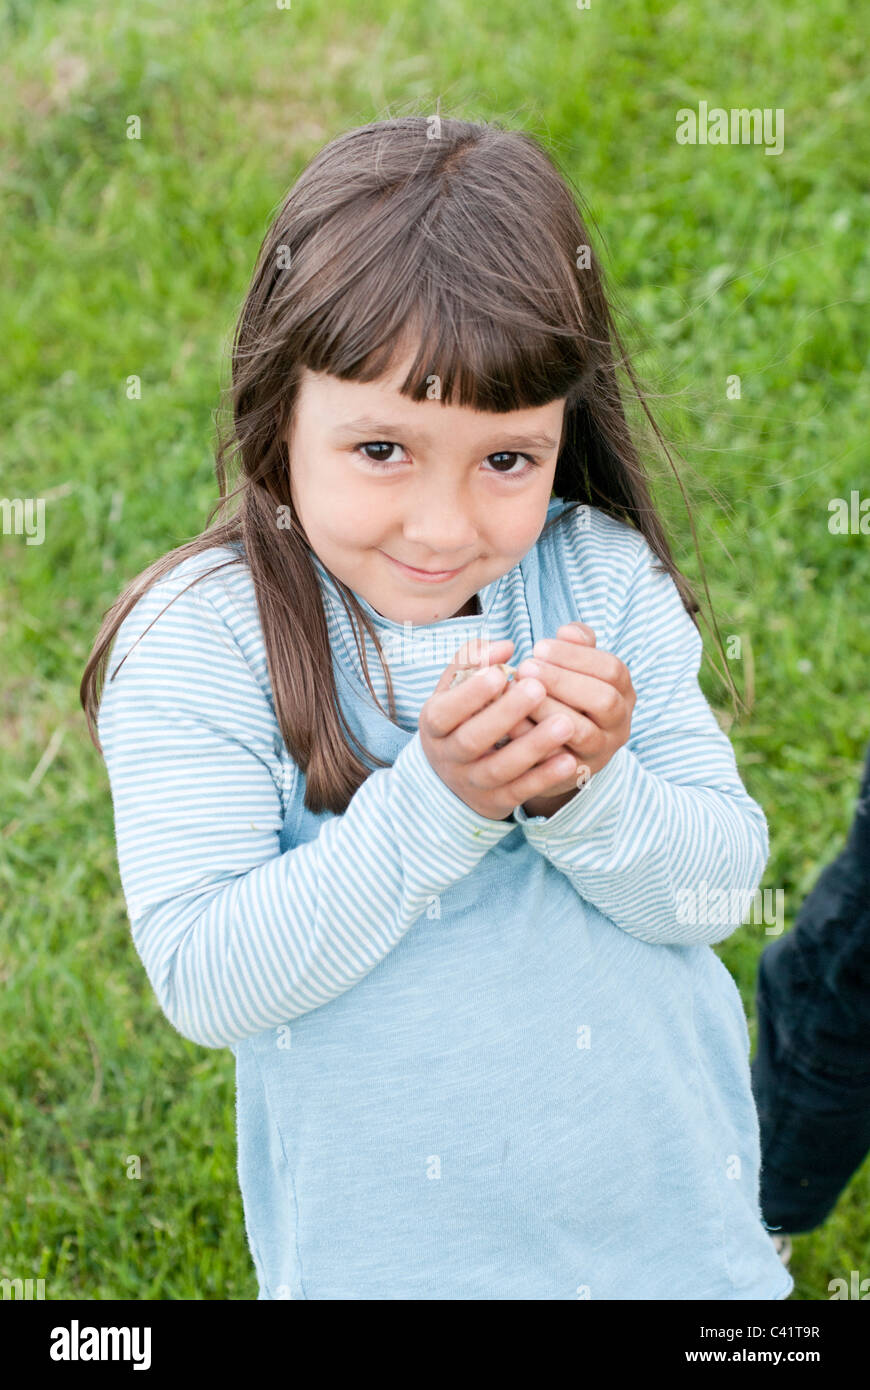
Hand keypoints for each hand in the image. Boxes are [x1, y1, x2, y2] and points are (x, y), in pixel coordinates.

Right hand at [418, 637, 584, 819]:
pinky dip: (544, 778)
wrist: (449, 778)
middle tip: (538, 688)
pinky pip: (520, 791)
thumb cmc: (459, 718)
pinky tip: (569, 760)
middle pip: (473, 739)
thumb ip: (473, 661)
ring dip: (532, 747)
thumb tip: (504, 646)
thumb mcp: (454, 690)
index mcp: (435, 724)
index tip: (501, 674)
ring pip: (500, 768)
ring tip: (565, 723)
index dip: (470, 694)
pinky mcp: (495, 802)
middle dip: (505, 714)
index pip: (446, 711)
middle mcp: (449, 755)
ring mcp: (471, 781)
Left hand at [507, 622, 635, 814]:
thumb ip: (575, 645)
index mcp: (623, 692)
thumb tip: (568, 631)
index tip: (538, 646)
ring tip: (517, 691)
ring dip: (549, 709)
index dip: (576, 656)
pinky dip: (534, 739)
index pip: (612, 670)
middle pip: (605, 701)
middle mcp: (619, 723)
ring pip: (584, 733)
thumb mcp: (574, 668)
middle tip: (525, 667)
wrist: (556, 751)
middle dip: (563, 681)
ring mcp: (601, 752)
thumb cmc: (563, 695)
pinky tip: (509, 721)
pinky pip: (558, 760)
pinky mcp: (576, 775)